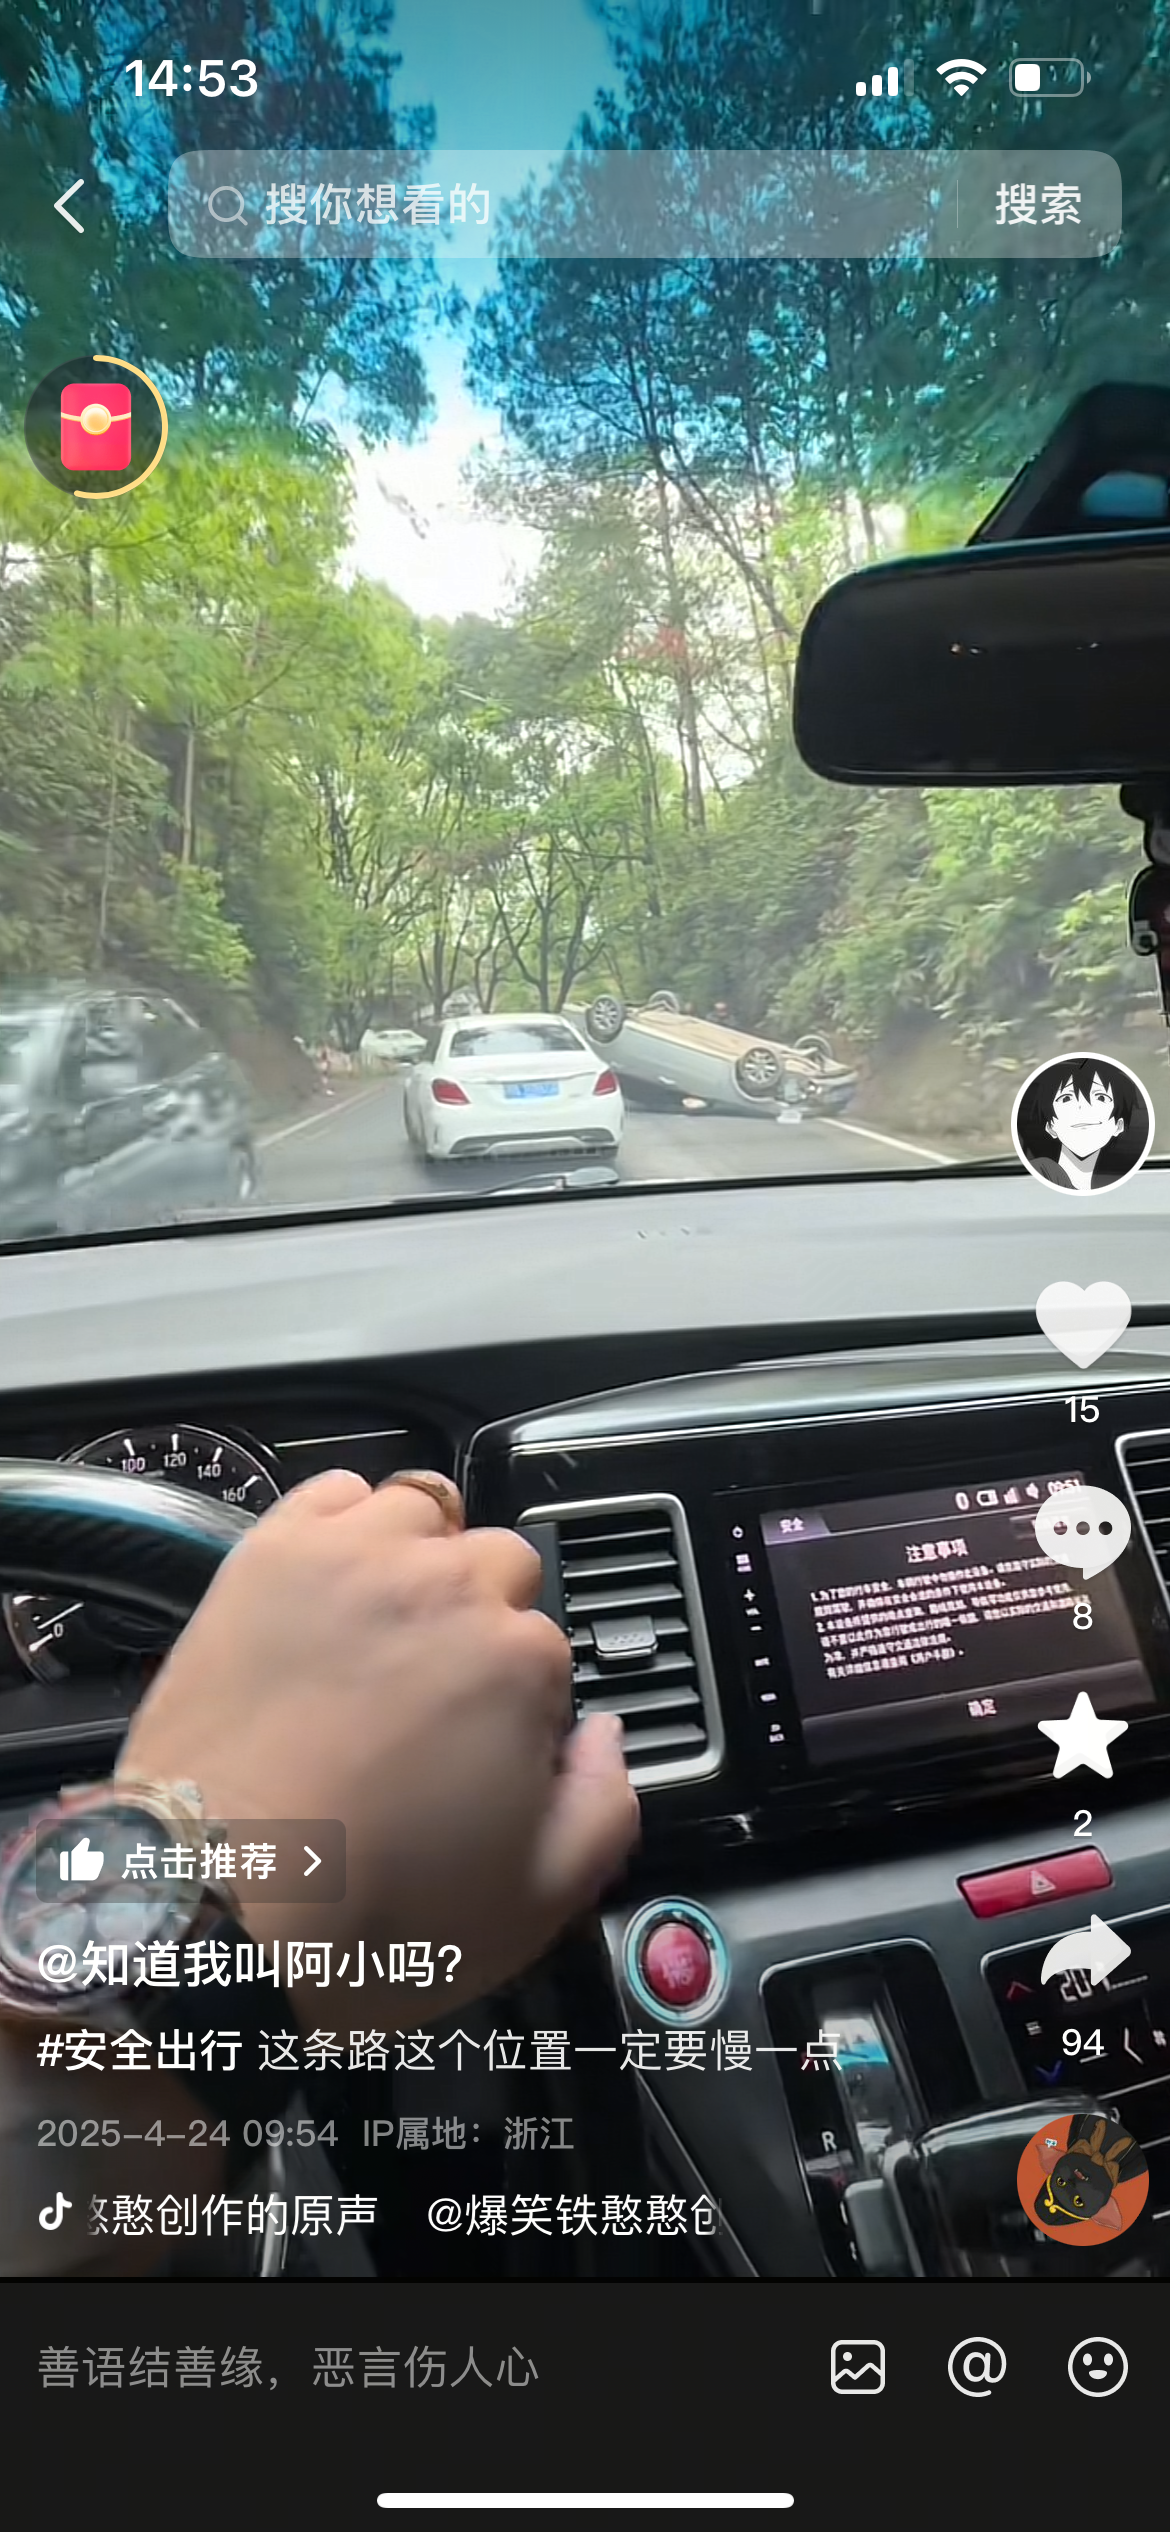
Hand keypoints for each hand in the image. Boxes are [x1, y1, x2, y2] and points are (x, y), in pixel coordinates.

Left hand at [121, 1471, 638, 2016]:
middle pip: (497, 1565)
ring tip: (381, 1629)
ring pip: (423, 1513)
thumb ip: (606, 1806)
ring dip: (418, 1559)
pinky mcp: (270, 1551)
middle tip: (428, 1698)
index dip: (522, 1704)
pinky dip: (344, 1523)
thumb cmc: (378, 1914)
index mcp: (521, 1660)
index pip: (550, 1648)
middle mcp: (446, 1587)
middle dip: (478, 1622)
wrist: (216, 1904)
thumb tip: (608, 1735)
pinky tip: (331, 1582)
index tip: (481, 1750)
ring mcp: (353, 1558)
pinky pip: (332, 1491)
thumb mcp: (535, 1900)